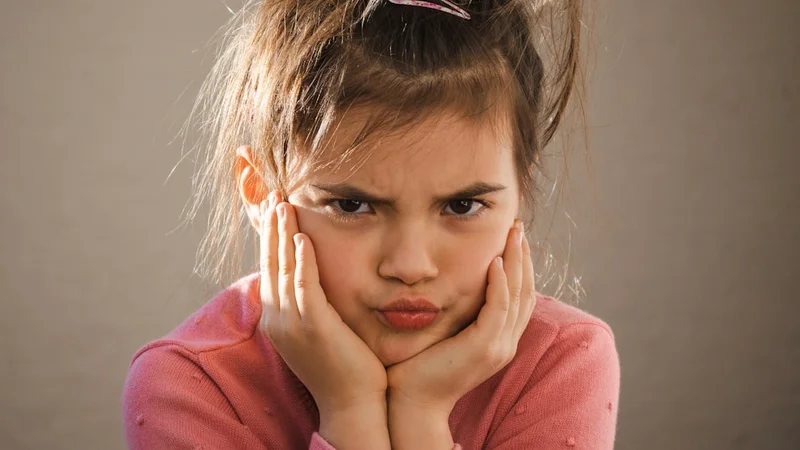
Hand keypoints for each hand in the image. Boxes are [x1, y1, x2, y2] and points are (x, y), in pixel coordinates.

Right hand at [258, 191, 387, 418]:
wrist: (352, 404)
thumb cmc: (344, 366)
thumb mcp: (320, 329)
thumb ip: (312, 302)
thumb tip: (313, 276)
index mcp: (277, 319)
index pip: (270, 268)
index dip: (270, 237)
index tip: (274, 208)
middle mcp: (277, 319)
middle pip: (270, 263)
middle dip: (271, 227)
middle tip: (273, 195)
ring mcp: (291, 324)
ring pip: (282, 269)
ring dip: (283, 234)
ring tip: (283, 203)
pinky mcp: (312, 328)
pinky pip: (304, 287)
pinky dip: (302, 261)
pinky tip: (302, 237)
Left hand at [386, 221, 535, 414]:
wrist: (412, 401)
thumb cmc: (418, 366)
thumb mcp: (445, 332)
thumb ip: (456, 311)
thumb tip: (450, 280)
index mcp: (499, 339)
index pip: (519, 296)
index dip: (520, 265)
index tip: (513, 238)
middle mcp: (505, 343)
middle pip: (525, 291)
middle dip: (523, 256)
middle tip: (518, 227)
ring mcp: (498, 347)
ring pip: (517, 296)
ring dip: (516, 262)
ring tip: (513, 234)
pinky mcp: (484, 348)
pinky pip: (499, 309)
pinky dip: (499, 283)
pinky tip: (495, 261)